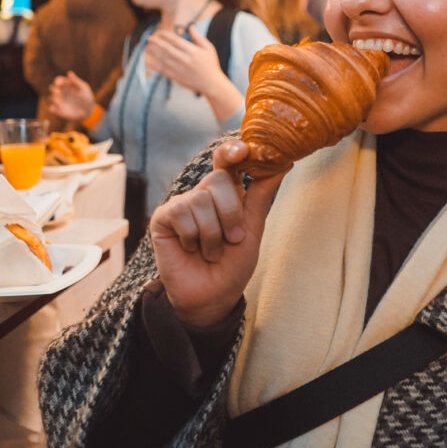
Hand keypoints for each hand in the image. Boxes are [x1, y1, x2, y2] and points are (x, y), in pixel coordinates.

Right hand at [48, 71, 95, 120]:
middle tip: (58, 92)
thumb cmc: (86, 96)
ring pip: (51, 98)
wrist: (88, 110)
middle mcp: (60, 91)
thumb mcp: (83, 88)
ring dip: (54, 99)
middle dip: (54, 90)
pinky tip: (57, 109)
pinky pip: (51, 108)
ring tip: (60, 104)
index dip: (57, 81)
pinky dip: (52, 108)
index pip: (58, 80)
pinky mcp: (58, 109)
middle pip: (52, 88)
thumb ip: (76, 81)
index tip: (59, 84)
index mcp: (66, 84)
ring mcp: (59, 100)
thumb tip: (69, 72)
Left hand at [144, 27, 224, 95]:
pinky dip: (154, 65)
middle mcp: (185, 60)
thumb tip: (190, 27)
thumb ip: (198, 37)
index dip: (165, 35)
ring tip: (146, 47)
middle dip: (156, 42)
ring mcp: (179, 69)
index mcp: (193, 51)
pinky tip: (147, 61)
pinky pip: (162, 70)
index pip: (176, 40)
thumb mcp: (208, 48)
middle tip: (149, 38)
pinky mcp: (176, 77)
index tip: (160, 32)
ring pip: (162, 59)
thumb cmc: (210, 65)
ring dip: (153, 53)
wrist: (211, 84)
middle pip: (167, 49)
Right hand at [150, 139, 286, 326]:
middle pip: (217, 179)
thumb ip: (261, 195)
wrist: (212, 297)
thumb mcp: (253, 229)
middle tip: (233, 239)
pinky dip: (193, 236)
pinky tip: (191, 249)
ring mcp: (182, 204)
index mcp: (226, 194)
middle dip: (231, 213)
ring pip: (201, 198)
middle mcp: (203, 194)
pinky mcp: (163, 218)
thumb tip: (283, 163)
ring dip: (213, 233)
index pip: (226, 161)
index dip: (232, 151)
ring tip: (211, 251)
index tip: (245, 150)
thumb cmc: (233, 265)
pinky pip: (181, 212)